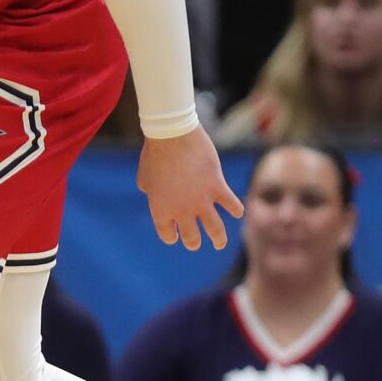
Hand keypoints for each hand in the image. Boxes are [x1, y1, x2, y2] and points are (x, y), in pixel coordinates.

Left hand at [137, 126, 242, 251]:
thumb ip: (151, 191)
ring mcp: (201, 200)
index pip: (167, 233)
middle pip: (191, 236)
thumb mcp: (144, 177)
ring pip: (215, 229)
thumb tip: (153, 194)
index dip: (171, 236)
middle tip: (195, 244)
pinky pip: (233, 205)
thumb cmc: (154, 154)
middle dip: (193, 242)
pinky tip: (237, 212)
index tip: (175, 237)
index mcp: (160, 209)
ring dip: (218, 239)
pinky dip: (236, 210)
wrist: (171, 136)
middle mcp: (181, 210)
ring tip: (219, 244)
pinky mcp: (218, 187)